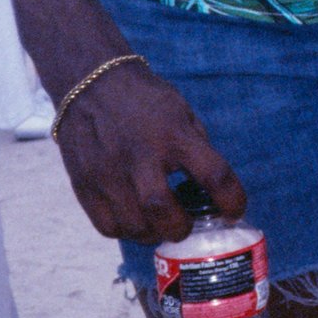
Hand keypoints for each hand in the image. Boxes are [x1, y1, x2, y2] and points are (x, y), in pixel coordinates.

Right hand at [52, 56, 245, 243]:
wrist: (92, 84)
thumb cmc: (146, 101)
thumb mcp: (183, 114)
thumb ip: (196, 150)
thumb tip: (212, 191)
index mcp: (174, 135)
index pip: (214, 175)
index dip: (231, 200)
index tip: (234, 212)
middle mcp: (140, 155)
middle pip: (161, 210)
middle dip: (180, 228)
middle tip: (186, 225)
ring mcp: (107, 172)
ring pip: (132, 224)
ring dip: (153, 234)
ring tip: (160, 226)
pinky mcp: (83, 183)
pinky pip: (106, 225)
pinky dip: (126, 231)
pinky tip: (135, 221)